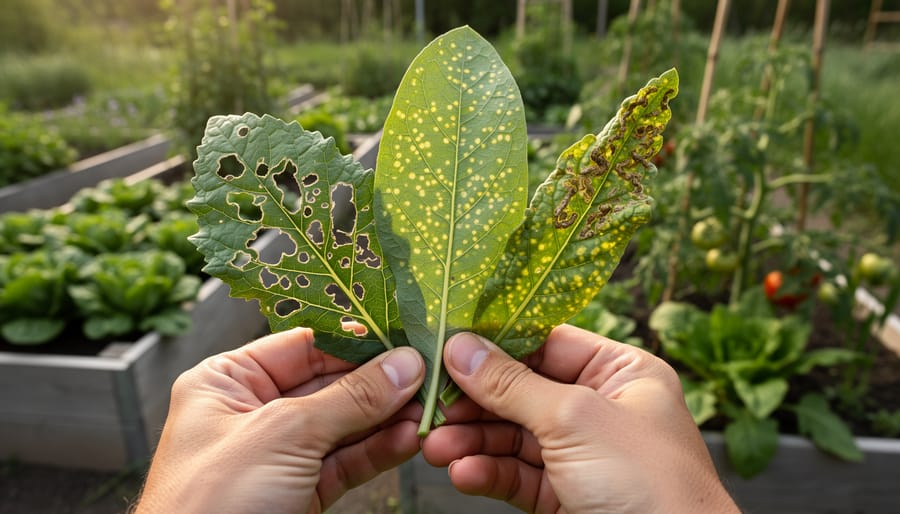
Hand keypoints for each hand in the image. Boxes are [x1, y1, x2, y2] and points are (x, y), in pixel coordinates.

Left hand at [134, 327, 424, 513]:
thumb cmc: (207, 507)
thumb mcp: (282, 435)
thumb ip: (349, 398)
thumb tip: (401, 366)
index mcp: (226, 382)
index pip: (304, 345)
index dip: (357, 341)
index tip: (402, 338)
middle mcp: (251, 412)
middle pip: (331, 383)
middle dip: (381, 382)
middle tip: (426, 374)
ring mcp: (279, 455)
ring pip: (346, 425)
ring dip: (389, 417)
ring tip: (428, 406)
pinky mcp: (301, 492)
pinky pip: (348, 460)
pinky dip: (381, 449)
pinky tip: (409, 437)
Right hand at [422, 324, 739, 513]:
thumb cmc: (651, 484)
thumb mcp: (575, 419)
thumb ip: (513, 384)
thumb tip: (462, 348)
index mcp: (621, 373)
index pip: (547, 344)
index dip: (496, 345)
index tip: (448, 345)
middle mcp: (601, 408)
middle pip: (521, 391)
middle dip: (475, 402)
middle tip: (433, 404)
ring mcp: (582, 454)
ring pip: (513, 436)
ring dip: (472, 440)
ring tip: (436, 446)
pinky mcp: (566, 494)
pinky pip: (517, 474)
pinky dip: (487, 472)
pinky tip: (463, 473)